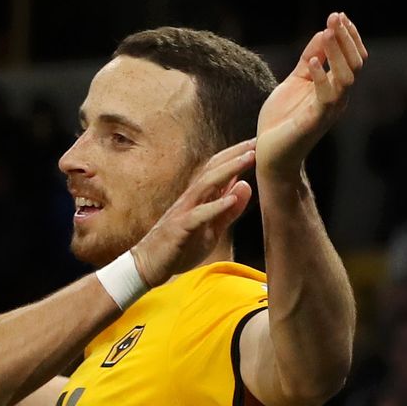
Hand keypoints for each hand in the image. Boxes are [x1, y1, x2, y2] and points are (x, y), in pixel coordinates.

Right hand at [131, 139, 255, 285]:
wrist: (149, 264)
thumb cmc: (180, 246)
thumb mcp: (211, 230)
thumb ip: (228, 211)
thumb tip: (245, 186)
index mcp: (199, 198)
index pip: (218, 170)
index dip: (236, 156)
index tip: (258, 143)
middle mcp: (191, 199)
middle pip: (213, 170)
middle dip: (235, 155)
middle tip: (257, 141)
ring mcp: (184, 212)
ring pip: (206, 185)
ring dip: (228, 171)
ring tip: (247, 159)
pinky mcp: (179, 228)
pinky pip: (199, 215)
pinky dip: (215, 206)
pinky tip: (231, 198)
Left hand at [256, 12, 366, 177]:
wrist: (268, 154)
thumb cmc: (280, 121)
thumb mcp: (294, 83)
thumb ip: (308, 61)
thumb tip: (322, 33)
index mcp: (333, 88)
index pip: (351, 58)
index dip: (347, 36)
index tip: (337, 15)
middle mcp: (336, 98)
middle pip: (354, 64)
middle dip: (346, 39)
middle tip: (335, 18)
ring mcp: (328, 110)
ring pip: (346, 77)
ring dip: (337, 53)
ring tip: (327, 32)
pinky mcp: (314, 121)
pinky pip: (325, 97)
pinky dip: (319, 76)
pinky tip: (309, 61)